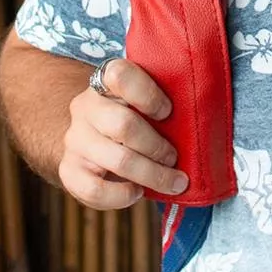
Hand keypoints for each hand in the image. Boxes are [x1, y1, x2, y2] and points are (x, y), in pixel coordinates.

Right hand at [60, 59, 186, 208]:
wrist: (92, 134)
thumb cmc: (133, 113)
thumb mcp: (143, 98)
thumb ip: (161, 100)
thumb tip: (202, 115)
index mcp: (106, 81)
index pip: (120, 75)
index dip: (148, 94)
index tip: (168, 111)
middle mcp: (85, 106)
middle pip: (123, 125)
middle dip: (157, 147)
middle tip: (175, 157)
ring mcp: (75, 139)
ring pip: (117, 160)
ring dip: (152, 175)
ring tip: (173, 181)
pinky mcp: (68, 169)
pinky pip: (93, 189)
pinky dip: (121, 196)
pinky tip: (137, 192)